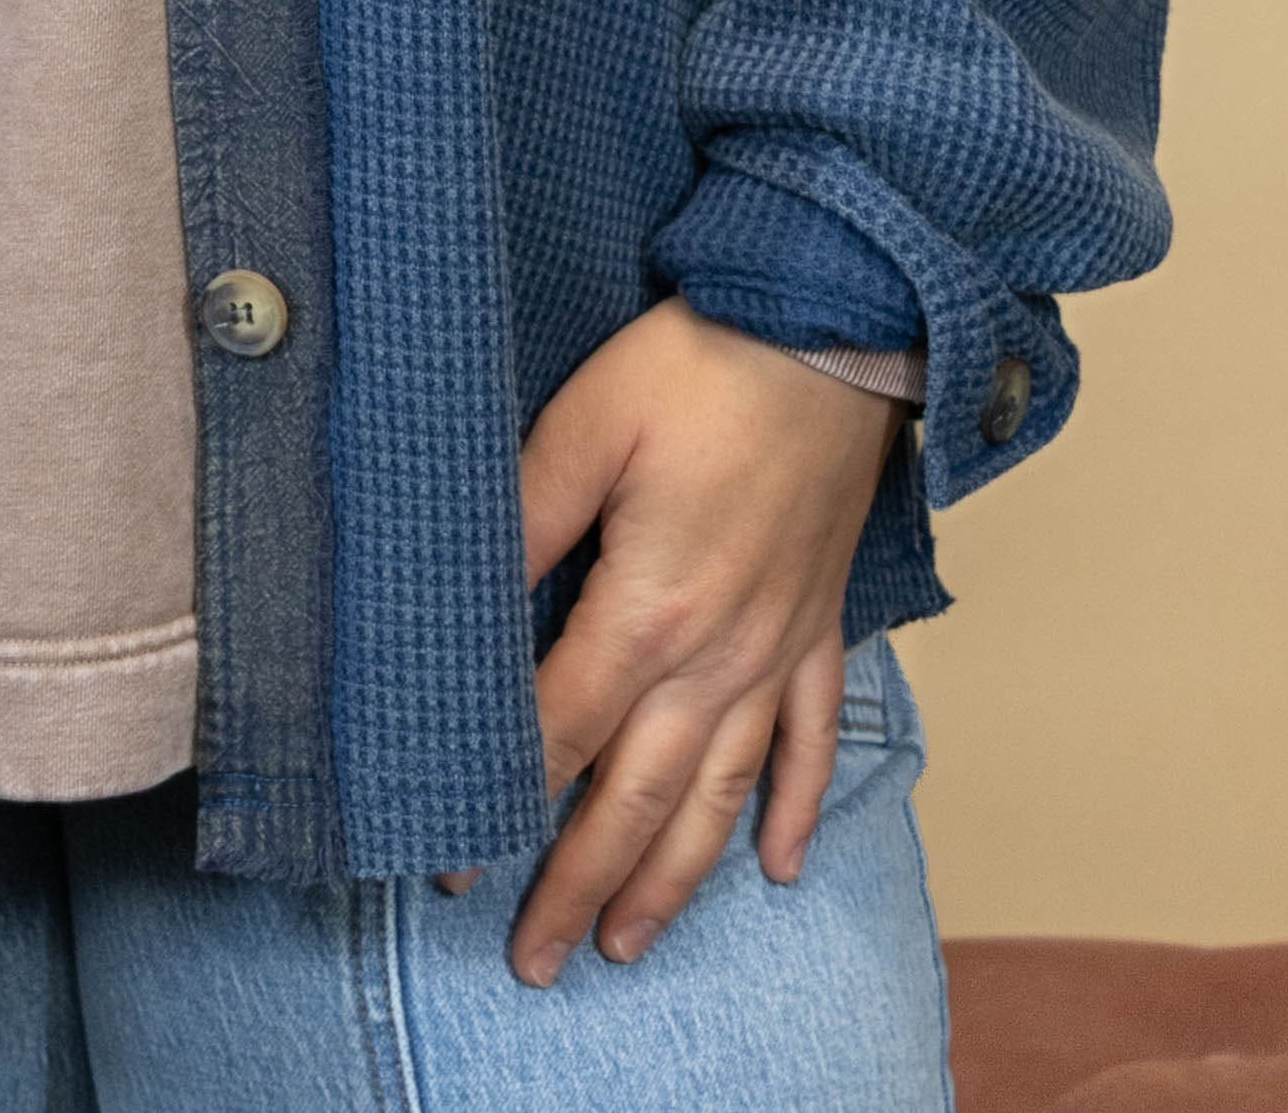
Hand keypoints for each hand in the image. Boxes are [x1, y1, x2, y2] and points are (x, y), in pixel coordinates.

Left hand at [473, 296, 899, 987]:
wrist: (833, 327)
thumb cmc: (706, 364)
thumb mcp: (584, 423)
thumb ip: (521, 518)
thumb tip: (457, 595)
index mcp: (650, 610)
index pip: (558, 734)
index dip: (501, 804)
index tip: (453, 866)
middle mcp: (718, 655)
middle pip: (637, 796)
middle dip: (580, 884)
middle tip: (536, 960)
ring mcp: (777, 647)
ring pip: (720, 794)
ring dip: (675, 877)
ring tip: (631, 940)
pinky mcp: (819, 623)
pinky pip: (812, 738)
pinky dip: (796, 808)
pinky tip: (783, 866)